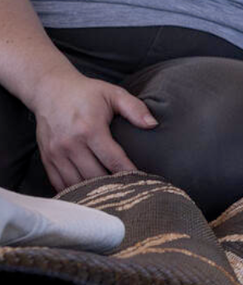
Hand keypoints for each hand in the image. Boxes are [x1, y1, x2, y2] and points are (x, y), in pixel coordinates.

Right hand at [31, 71, 153, 190]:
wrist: (50, 90)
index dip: (129, 174)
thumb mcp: (113, 93)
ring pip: (77, 183)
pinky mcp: (47, 158)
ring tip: (112, 193)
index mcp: (90, 129)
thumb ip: (135, 108)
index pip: (114, 160)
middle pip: (95, 176)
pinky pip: (60, 183)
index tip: (142, 181)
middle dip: (114, 185)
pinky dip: (75, 191)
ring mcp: (56, 153)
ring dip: (94, 192)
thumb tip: (153, 124)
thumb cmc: (86, 93)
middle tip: (130, 189)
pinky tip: (90, 192)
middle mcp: (70, 144)